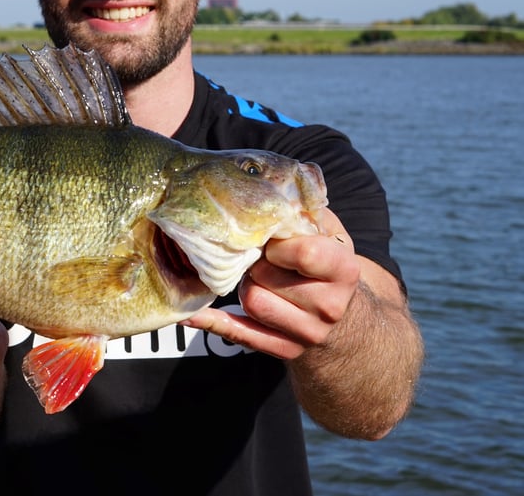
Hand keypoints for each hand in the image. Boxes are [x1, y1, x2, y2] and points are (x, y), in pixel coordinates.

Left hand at [183, 208, 361, 359]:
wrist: (347, 322)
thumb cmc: (328, 266)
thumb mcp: (330, 234)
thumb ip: (306, 211)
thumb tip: (272, 186)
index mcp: (344, 272)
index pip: (303, 253)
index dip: (279, 244)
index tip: (273, 242)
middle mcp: (330, 307)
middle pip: (266, 277)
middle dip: (257, 264)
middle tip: (262, 259)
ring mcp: (308, 333)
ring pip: (252, 301)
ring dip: (246, 286)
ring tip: (259, 279)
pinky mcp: (285, 350)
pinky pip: (238, 334)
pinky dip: (212, 323)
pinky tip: (190, 315)